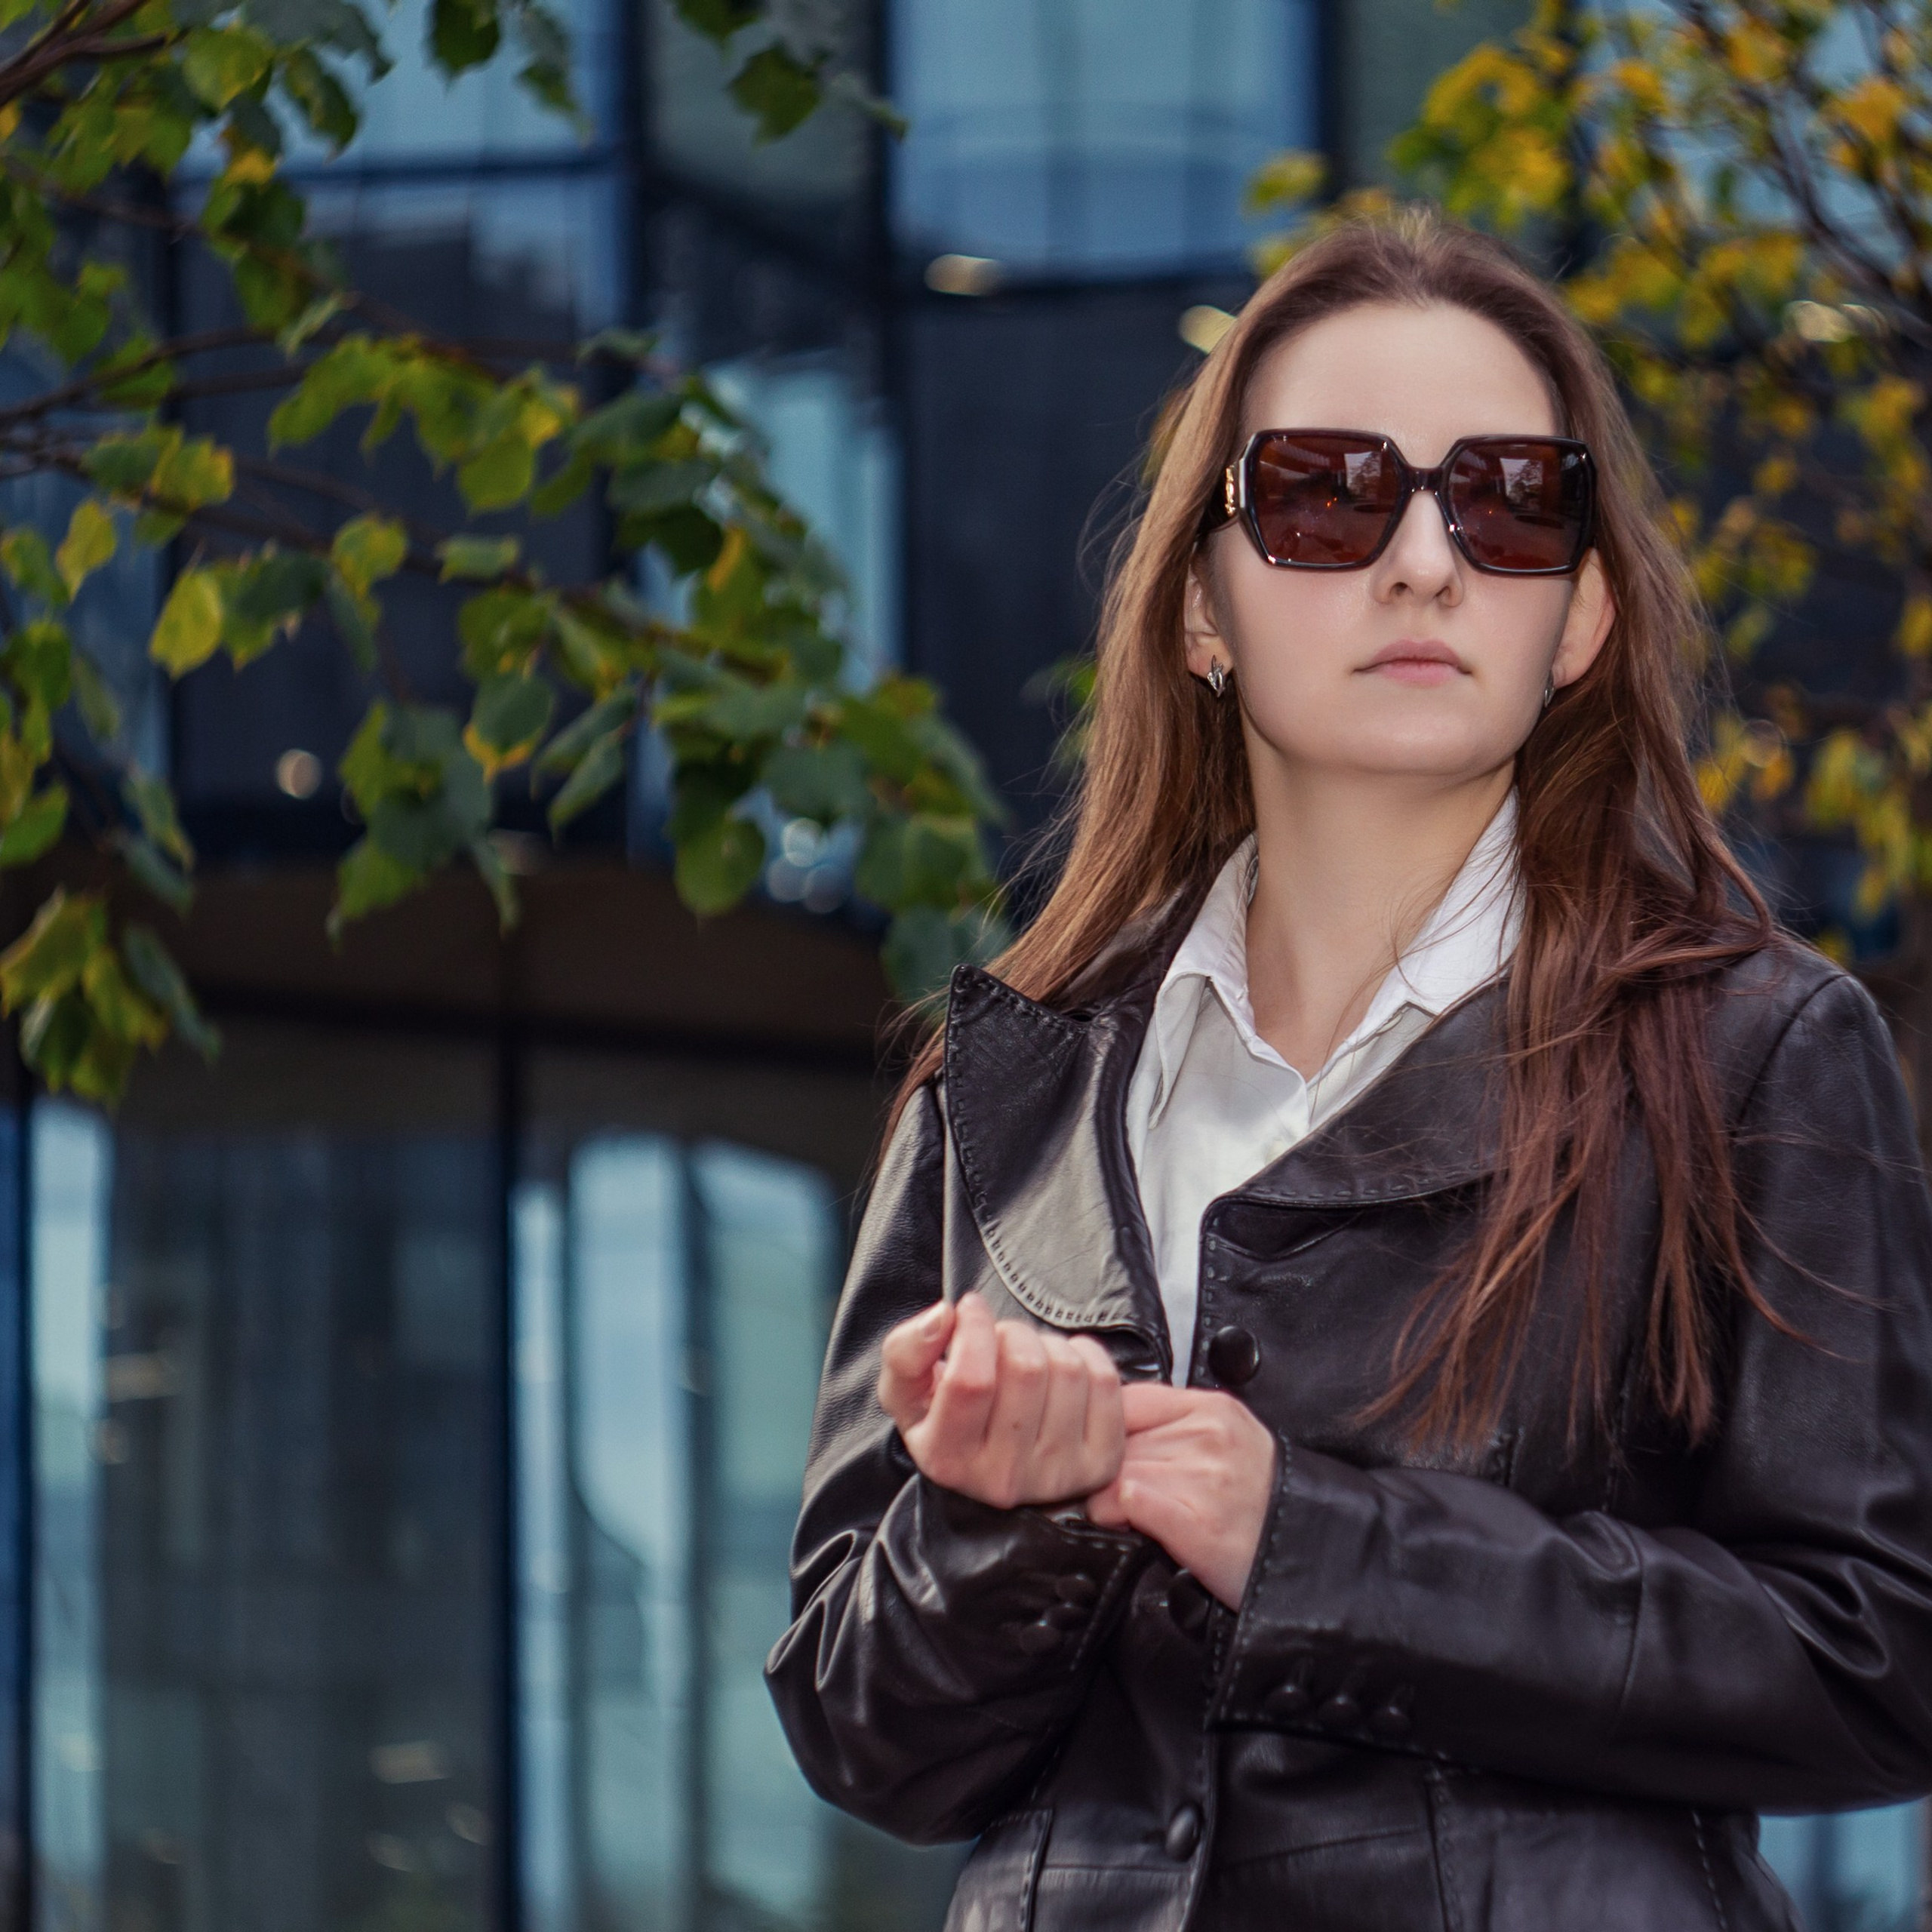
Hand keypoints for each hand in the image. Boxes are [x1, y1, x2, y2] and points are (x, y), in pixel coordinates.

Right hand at [877, 1292, 1124, 1508]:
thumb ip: (905, 1351)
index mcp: (948, 1460)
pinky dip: (1085, 1354)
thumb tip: (945, 1315)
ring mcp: (1057, 1475)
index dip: (974, 1328)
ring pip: (1067, 1369)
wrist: (995, 1465)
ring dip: (1047, 1343)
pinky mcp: (1101, 1464)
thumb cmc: (947, 1418)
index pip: (972, 1379)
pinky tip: (1062, 1369)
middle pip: (1025, 1367)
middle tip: (1001, 1341)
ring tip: (1029, 1358)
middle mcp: (1003, 1477)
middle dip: (1012, 1333)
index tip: (969, 1309)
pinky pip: (1104, 1381)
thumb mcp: (906, 1391)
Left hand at [1086, 1384, 1276, 1608]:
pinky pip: (1131, 1502)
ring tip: (1137, 1518)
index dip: (1107, 1435)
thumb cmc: (1258, 1500)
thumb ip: (1171, 1422)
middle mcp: (1209, 1437)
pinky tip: (1139, 1527)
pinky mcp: (1199, 1525)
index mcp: (1212, 1408)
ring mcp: (1206, 1479)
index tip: (1110, 1460)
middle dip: (1108, 1475)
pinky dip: (1121, 1515)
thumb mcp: (1224, 1436)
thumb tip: (1107, 1427)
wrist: (1306, 1553)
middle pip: (1116, 1445)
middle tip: (1125, 1500)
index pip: (1125, 1401)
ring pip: (1114, 1476)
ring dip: (1110, 1503)